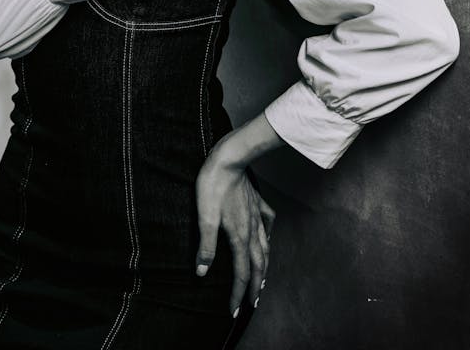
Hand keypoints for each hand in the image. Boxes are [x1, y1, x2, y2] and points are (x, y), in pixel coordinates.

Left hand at [194, 144, 276, 317]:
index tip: (235, 312)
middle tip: (253, 304)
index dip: (238, 294)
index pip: (242, 273)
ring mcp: (257, 215)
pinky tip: (267, 238)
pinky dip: (268, 237)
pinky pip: (268, 224)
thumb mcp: (204, 215)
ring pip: (265, 248)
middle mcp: (252, 229)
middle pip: (257, 265)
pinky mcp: (258, 202)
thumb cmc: (213, 184)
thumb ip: (205, 245)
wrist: (229, 157)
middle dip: (255, 288)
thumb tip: (201, 271)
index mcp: (239, 236)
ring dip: (264, 268)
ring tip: (264, 280)